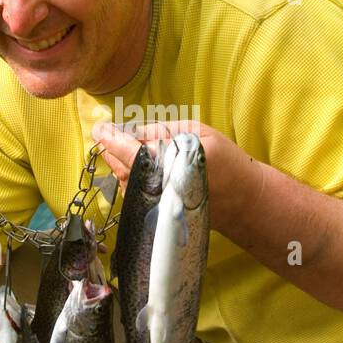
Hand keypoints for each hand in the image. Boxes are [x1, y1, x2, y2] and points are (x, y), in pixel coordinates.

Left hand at [91, 118, 247, 234]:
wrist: (244, 201)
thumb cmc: (226, 162)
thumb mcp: (199, 133)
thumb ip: (164, 130)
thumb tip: (134, 131)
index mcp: (170, 164)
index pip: (130, 151)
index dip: (111, 139)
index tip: (99, 129)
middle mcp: (160, 188)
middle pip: (122, 168)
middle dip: (110, 150)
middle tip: (105, 135)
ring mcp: (158, 204)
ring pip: (125, 183)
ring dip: (117, 164)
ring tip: (117, 149)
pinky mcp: (159, 213)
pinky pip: (134, 194)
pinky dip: (127, 178)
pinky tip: (133, 167)